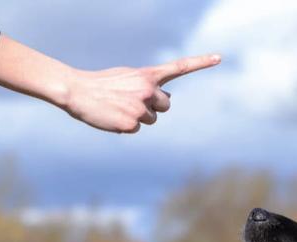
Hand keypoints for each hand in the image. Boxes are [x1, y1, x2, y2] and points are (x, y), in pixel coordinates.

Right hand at [62, 54, 220, 132]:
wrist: (76, 90)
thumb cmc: (103, 84)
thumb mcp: (128, 78)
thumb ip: (149, 85)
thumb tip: (167, 100)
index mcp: (148, 76)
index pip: (180, 67)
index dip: (201, 62)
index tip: (219, 57)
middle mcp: (149, 90)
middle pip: (165, 106)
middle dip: (153, 107)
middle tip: (130, 102)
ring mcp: (141, 107)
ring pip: (151, 120)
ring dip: (138, 117)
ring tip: (119, 108)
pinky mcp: (132, 123)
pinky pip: (136, 129)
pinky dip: (125, 126)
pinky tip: (113, 117)